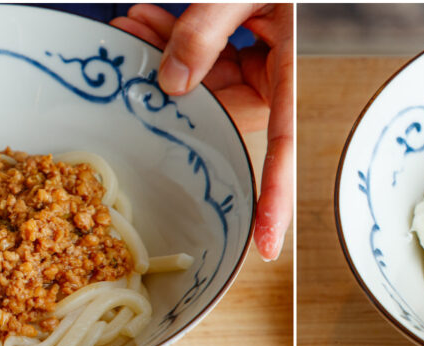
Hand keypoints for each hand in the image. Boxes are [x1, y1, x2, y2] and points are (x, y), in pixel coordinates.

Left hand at [112, 4, 292, 260]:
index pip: (285, 143)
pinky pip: (209, 55)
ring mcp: (264, 57)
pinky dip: (177, 39)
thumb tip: (171, 82)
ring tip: (128, 25)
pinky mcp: (251, 43)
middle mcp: (281, 69)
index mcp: (295, 64)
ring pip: (208, 79)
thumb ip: (205, 31)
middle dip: (173, 86)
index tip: (265, 245)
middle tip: (127, 48)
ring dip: (165, 55)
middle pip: (224, 104)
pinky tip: (146, 20)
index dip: (275, 198)